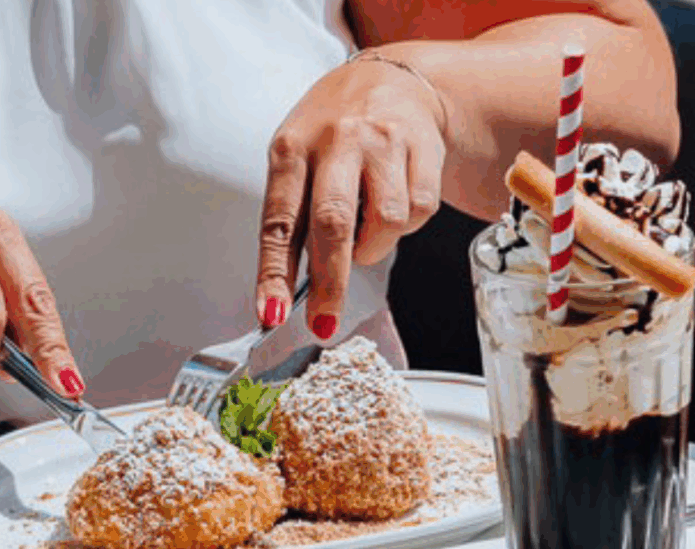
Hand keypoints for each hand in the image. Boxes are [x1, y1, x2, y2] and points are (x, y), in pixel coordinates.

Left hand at [255, 53, 446, 339]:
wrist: (392, 81)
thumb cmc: (333, 132)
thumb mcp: (296, 158)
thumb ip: (291, 215)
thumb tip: (285, 291)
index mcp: (292, 148)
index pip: (279, 220)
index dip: (274, 273)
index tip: (271, 314)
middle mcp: (337, 141)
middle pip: (333, 224)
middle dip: (329, 283)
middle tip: (325, 321)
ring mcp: (383, 143)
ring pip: (385, 224)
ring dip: (373, 248)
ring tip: (366, 233)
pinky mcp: (423, 150)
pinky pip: (418, 213)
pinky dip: (405, 227)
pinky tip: (394, 206)